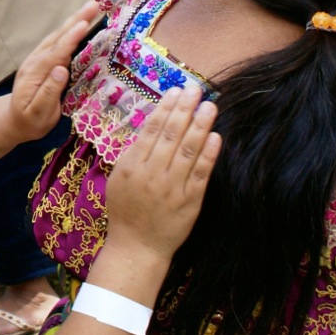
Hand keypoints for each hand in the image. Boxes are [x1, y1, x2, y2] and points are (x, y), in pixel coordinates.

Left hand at [8, 0, 99, 140]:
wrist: (13, 120)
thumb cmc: (28, 121)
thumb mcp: (38, 113)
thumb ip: (49, 92)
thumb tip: (62, 70)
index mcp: (35, 73)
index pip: (56, 53)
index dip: (70, 39)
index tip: (84, 25)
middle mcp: (36, 61)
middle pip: (58, 37)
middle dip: (76, 20)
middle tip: (94, 4)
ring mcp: (39, 59)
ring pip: (59, 36)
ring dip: (75, 20)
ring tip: (92, 7)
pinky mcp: (45, 60)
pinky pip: (60, 42)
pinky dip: (71, 30)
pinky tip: (82, 22)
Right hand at [106, 86, 219, 261]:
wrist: (138, 246)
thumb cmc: (125, 209)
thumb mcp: (119, 177)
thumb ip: (134, 154)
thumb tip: (152, 127)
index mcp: (133, 165)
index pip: (151, 129)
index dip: (165, 108)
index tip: (175, 91)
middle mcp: (153, 172)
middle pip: (171, 134)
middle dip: (184, 109)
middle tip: (195, 88)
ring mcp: (173, 187)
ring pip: (189, 150)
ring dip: (200, 125)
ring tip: (209, 105)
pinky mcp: (190, 200)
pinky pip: (201, 173)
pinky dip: (209, 154)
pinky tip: (216, 136)